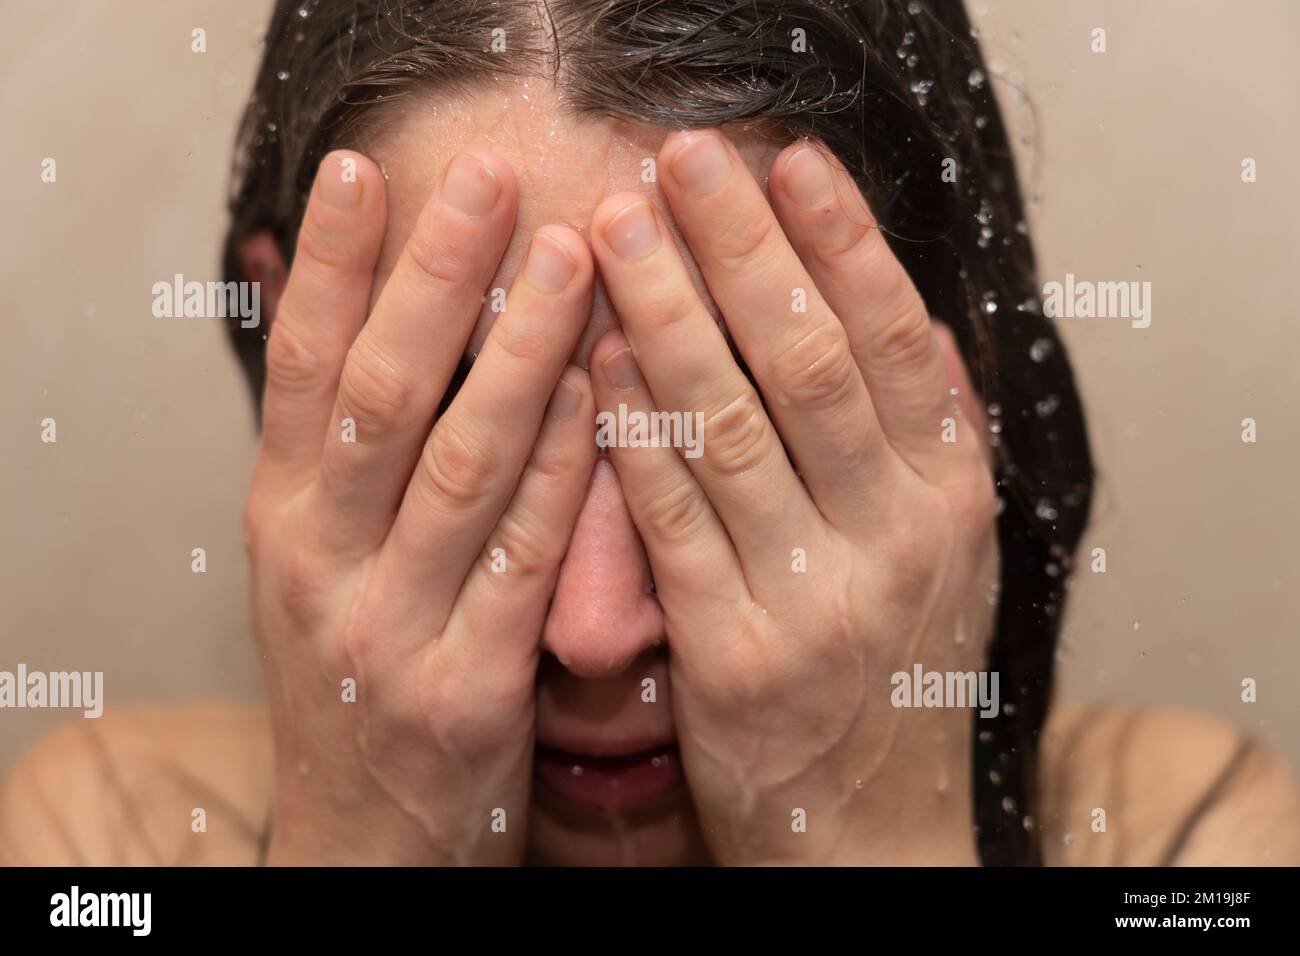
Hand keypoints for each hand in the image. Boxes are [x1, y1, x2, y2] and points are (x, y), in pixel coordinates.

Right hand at [243, 149, 595, 863]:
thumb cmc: (353, 678)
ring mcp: (388, 627)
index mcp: (280, 520)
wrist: (363, 840)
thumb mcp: (313, 563)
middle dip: (433, 281)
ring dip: (518, 353)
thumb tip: (341, 313)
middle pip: (378, 396)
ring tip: (571, 257)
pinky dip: (562, 470)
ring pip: (460, 465)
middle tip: (488, 179)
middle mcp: (318, 563)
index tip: (367, 170)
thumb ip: (334, 452)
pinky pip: (524, 558)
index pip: (297, 370)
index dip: (333, 267)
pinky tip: (597, 395)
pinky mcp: (465, 686)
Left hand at [587, 130, 998, 864]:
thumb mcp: (950, 557)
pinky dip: (627, 432)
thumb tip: (918, 321)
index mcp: (953, 499)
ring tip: (613, 232)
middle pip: (806, 363)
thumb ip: (935, 442)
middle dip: (739, 249)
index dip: (841, 241)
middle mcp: (897, 538)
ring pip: (728, 426)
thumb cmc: (899, 677)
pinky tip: (590, 362)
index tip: (786, 159)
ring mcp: (815, 599)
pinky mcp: (734, 656)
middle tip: (679, 159)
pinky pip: (669, 520)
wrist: (873, 832)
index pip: (897, 340)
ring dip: (664, 316)